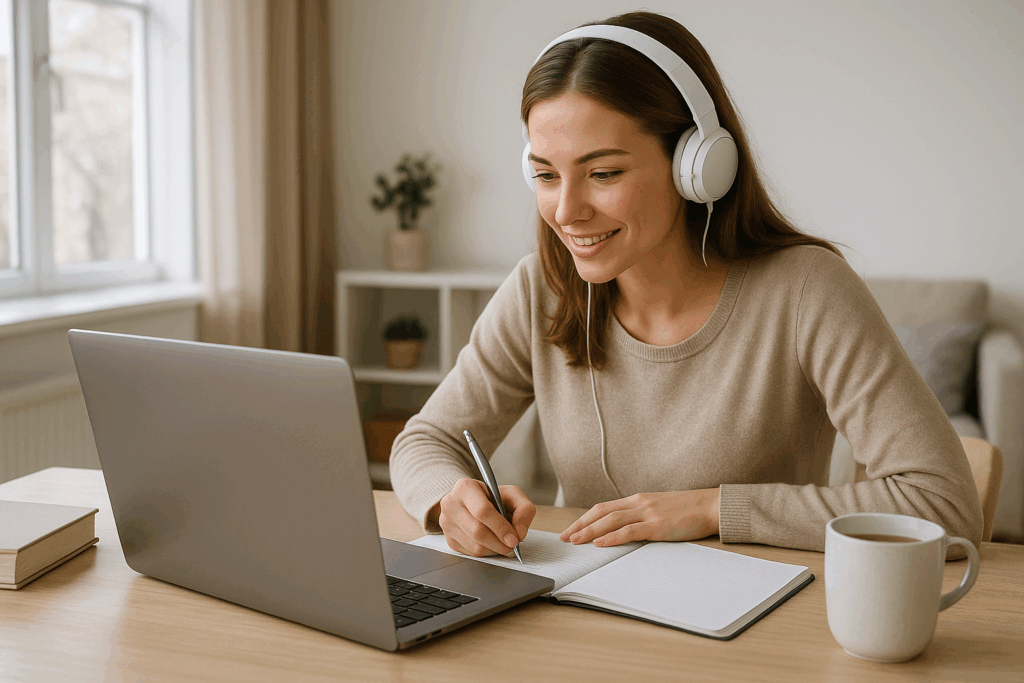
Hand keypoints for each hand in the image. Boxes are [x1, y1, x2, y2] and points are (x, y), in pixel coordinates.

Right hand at [435, 478, 535, 557]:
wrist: (473, 502)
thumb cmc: (492, 497)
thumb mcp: (512, 494)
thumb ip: (524, 509)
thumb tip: (519, 532)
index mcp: (465, 487)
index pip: (482, 511)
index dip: (500, 527)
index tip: (514, 539)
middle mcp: (451, 504)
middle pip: (477, 531)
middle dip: (499, 543)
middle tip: (513, 546)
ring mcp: (446, 523)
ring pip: (474, 546)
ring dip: (495, 550)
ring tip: (504, 545)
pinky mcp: (448, 539)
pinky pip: (470, 553)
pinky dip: (486, 552)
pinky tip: (492, 544)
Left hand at [559, 488, 720, 546]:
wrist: (710, 506)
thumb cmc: (686, 510)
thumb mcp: (659, 509)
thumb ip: (641, 515)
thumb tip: (623, 529)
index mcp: (638, 499)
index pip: (603, 507)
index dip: (584, 518)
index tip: (571, 529)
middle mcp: (639, 503)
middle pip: (601, 512)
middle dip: (580, 525)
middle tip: (565, 538)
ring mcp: (648, 513)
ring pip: (611, 521)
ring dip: (590, 531)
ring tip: (575, 541)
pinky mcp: (657, 525)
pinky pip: (630, 530)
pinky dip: (612, 537)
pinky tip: (600, 543)